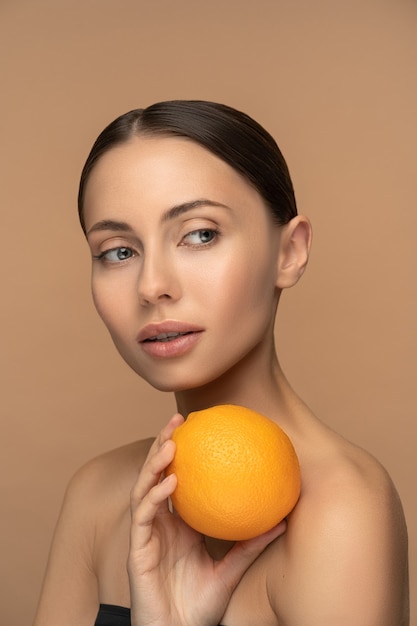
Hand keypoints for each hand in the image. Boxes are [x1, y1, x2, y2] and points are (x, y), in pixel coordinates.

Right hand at [127, 413, 286, 625]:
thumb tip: (282, 518)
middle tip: (178, 420)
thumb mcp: (231, 569)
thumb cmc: (200, 605)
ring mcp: (146, 534)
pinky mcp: (137, 549)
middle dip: (163, 445)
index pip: (175, 478)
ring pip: (144, 488)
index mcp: (177, 523)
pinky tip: (170, 482)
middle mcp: (158, 523)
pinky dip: (155, 496)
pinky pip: (144, 516)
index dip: (181, 452)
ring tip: (170, 443)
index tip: (196, 427)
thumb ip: (250, 544)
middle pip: (155, 474)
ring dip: (154, 464)